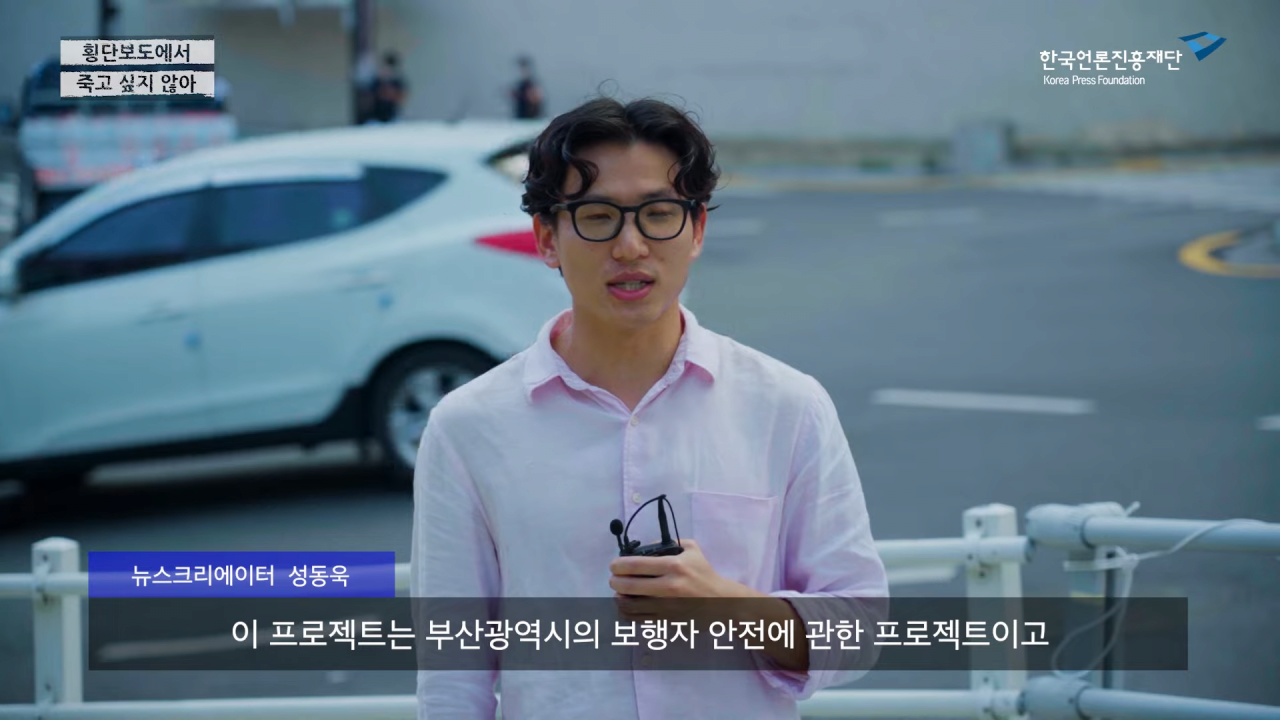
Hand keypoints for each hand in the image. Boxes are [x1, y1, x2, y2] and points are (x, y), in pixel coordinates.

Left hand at [608, 539, 810, 671]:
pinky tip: (626, 606)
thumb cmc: (705, 573)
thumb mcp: (692, 549)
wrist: (722, 602)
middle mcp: (668, 587)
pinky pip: (639, 619)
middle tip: (613, 578)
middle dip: (615, 581)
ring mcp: (666, 607)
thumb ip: (668, 544)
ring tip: (618, 593)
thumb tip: (644, 546)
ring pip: (630, 605)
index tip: (614, 565)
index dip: (619, 564)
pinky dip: (627, 613)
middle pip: (629, 585)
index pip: (636, 565)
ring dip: (619, 598)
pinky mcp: (666, 621)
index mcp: (674, 566)